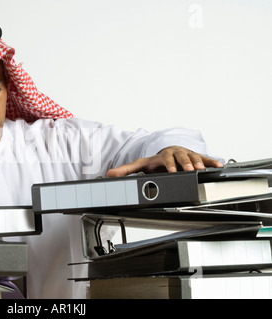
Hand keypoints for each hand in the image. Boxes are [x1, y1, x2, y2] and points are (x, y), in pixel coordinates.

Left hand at [106, 146, 223, 176]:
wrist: (166, 153)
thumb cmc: (154, 161)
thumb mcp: (139, 165)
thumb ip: (125, 170)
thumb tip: (109, 174)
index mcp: (162, 156)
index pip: (166, 159)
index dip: (169, 164)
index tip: (172, 171)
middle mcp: (175, 153)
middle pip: (181, 156)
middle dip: (185, 163)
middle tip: (189, 170)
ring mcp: (186, 155)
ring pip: (193, 156)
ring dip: (198, 162)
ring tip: (202, 169)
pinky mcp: (195, 157)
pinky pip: (205, 158)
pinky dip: (211, 161)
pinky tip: (217, 165)